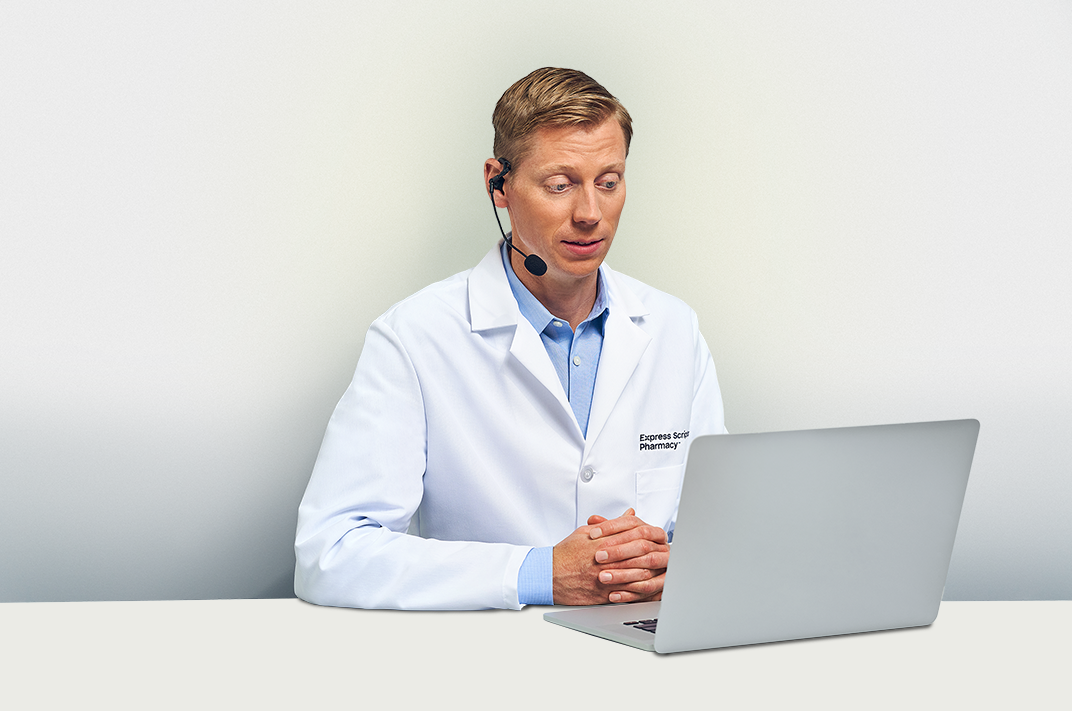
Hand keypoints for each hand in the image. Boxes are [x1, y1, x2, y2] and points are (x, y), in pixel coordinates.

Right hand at [552, 508, 668, 605]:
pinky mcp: (603, 593)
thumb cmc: (566, 554)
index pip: (635, 531)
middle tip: (667, 551)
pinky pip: (628, 591)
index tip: (659, 536)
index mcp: (603, 539)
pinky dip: (642, 589)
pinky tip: (650, 586)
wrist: (548, 574)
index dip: (652, 533)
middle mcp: (606, 556)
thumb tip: (629, 514)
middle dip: (657, 550)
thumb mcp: (586, 531)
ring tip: (663, 568)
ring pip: (638, 571)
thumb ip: (611, 524)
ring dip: (654, 570)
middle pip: (640, 550)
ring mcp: (606, 575)